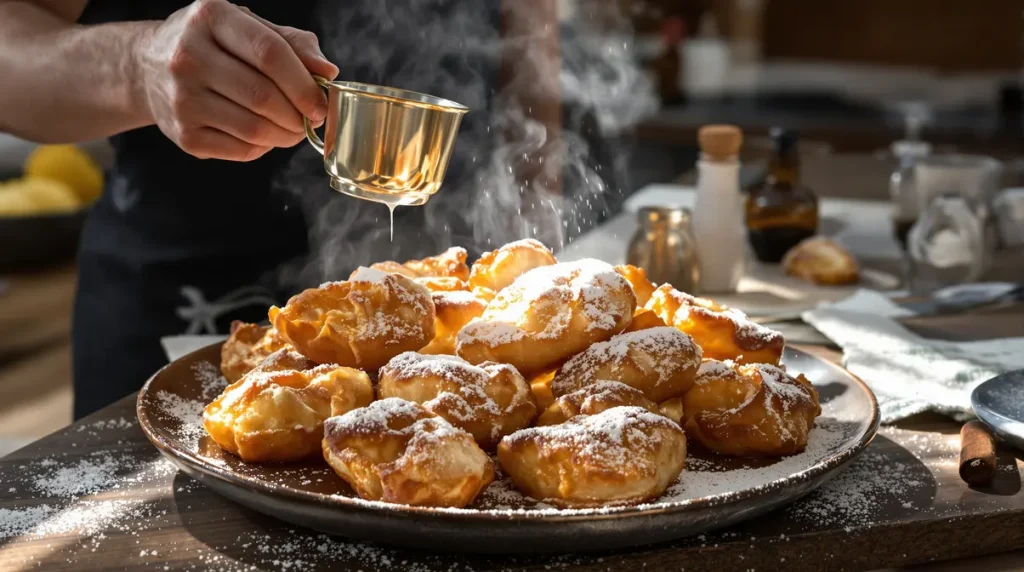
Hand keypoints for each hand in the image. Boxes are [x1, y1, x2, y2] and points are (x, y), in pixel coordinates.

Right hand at [132, 0, 338, 160]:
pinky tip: (264, 135)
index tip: (321, 103)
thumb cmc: (213, 44)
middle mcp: (188, 56)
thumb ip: (292, 44)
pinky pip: (241, 149)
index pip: (270, 54)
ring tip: (293, 129)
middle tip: (310, 120)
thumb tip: (328, 73)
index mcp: (210, 18)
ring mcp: (181, 98)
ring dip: (286, 135)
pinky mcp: (182, 134)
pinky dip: (264, 147)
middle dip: (298, 115)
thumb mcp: (247, 27)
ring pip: (254, 129)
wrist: (146, 67)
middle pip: (263, 96)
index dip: (304, 84)